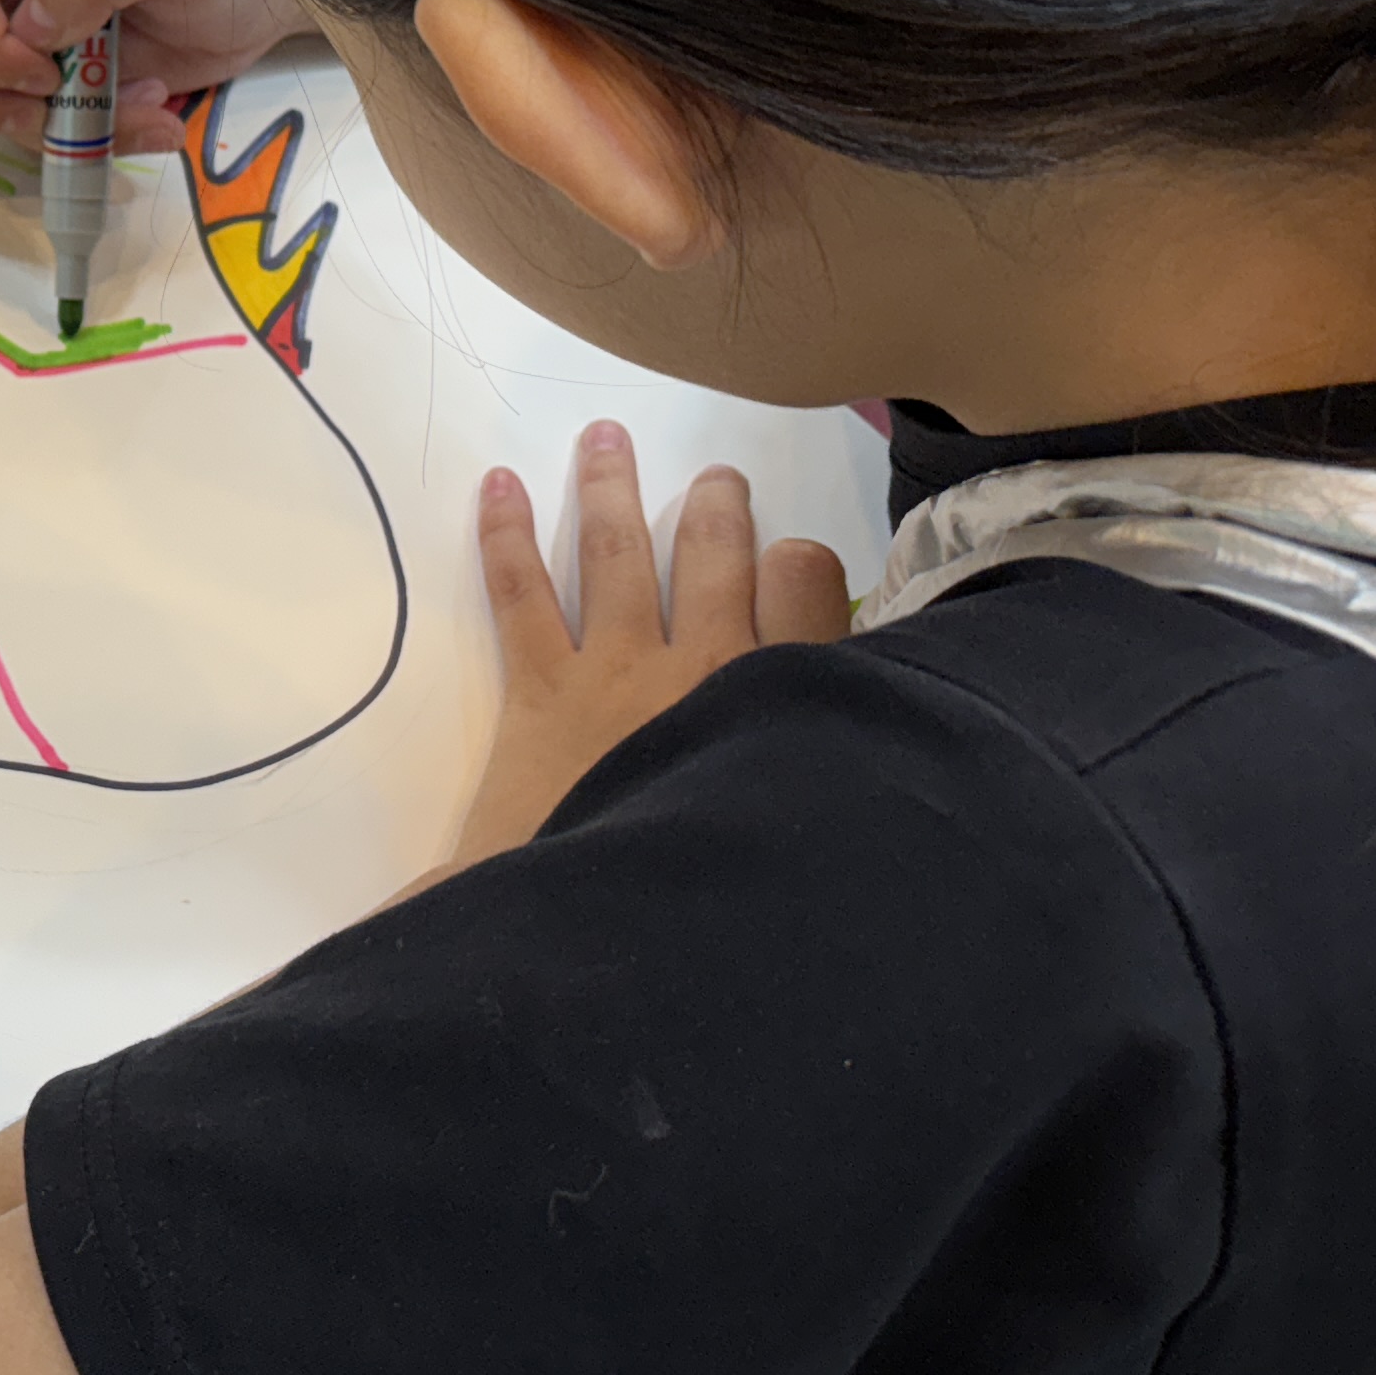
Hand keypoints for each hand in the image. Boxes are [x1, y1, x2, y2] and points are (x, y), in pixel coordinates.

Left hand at [458, 425, 849, 868]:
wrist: (618, 935)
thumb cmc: (706, 897)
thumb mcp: (800, 835)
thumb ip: (819, 778)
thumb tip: (881, 789)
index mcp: (776, 701)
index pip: (813, 589)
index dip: (805, 569)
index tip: (797, 567)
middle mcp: (706, 671)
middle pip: (718, 557)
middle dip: (717, 509)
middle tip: (717, 478)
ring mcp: (619, 672)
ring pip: (617, 554)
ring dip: (610, 490)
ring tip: (606, 439)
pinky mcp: (544, 691)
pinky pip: (522, 594)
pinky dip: (504, 534)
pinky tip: (494, 483)